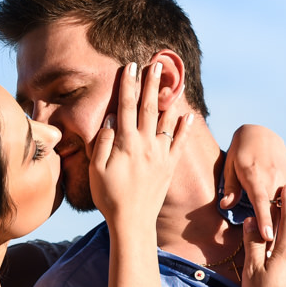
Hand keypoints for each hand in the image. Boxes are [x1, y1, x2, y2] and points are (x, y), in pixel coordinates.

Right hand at [90, 61, 192, 222]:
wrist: (133, 222)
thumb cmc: (109, 197)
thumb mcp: (97, 169)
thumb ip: (103, 142)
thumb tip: (111, 120)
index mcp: (125, 143)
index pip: (125, 106)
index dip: (128, 84)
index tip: (129, 66)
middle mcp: (145, 145)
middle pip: (148, 107)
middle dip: (151, 83)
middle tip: (155, 64)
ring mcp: (160, 155)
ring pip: (166, 121)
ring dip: (169, 99)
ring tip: (174, 81)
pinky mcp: (169, 166)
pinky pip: (179, 143)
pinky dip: (184, 128)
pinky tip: (189, 115)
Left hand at [221, 124, 285, 243]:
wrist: (261, 132)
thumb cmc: (240, 152)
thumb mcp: (230, 166)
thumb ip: (230, 187)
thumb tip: (225, 205)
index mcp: (255, 175)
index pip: (261, 201)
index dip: (265, 220)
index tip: (268, 237)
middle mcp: (273, 177)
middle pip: (277, 209)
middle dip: (277, 232)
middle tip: (275, 257)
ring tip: (284, 250)